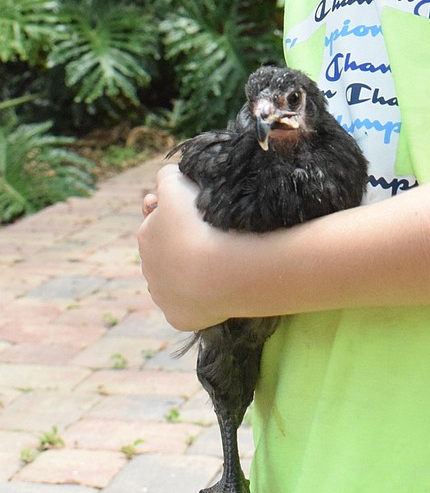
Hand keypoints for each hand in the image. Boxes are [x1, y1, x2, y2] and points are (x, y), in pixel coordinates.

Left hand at [137, 162, 223, 330]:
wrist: (220, 272)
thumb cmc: (201, 223)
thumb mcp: (178, 185)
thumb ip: (168, 176)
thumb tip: (166, 175)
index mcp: (147, 233)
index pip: (158, 217)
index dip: (177, 212)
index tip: (198, 210)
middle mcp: (148, 265)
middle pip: (167, 249)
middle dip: (183, 243)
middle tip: (212, 236)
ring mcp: (162, 294)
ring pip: (177, 279)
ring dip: (192, 271)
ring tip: (220, 262)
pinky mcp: (177, 317)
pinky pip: (190, 306)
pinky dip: (201, 300)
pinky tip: (219, 290)